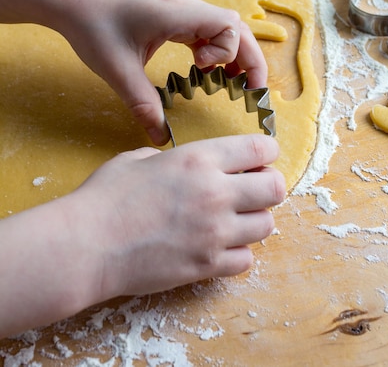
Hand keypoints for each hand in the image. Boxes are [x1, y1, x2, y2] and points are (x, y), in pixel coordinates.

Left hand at [0, 0, 267, 144]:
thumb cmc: (92, 26)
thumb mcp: (117, 70)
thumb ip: (142, 104)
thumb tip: (159, 137)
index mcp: (177, 13)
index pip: (228, 25)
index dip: (229, 51)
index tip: (203, 70)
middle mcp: (185, 4)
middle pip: (235, 26)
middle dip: (249, 57)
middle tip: (254, 89)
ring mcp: (180, 5)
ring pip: (223, 26)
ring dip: (233, 52)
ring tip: (235, 81)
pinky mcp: (172, 11)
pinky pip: (206, 27)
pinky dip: (214, 47)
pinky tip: (205, 67)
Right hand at [73, 134, 284, 298]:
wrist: (87, 244)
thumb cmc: (105, 196)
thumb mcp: (138, 160)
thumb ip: (170, 158)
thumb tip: (183, 165)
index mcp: (199, 159)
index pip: (260, 148)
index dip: (266, 151)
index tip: (260, 157)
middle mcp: (215, 192)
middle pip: (275, 188)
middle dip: (268, 186)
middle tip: (251, 190)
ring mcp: (214, 232)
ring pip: (266, 226)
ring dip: (253, 220)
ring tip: (232, 220)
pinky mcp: (207, 265)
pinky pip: (245, 259)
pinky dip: (236, 253)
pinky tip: (217, 246)